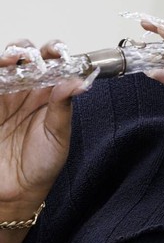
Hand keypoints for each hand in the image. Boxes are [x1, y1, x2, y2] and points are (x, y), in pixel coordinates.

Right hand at [0, 40, 86, 217]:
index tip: (61, 52)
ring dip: (8, 56)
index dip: (56, 53)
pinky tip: (1, 69)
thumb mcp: (58, 134)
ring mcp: (5, 98)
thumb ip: (63, 106)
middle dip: (28, 49)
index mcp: (50, 95)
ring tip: (13, 58)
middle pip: (25, 58)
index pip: (54, 65)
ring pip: (4, 66)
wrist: (15, 193)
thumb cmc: (42, 165)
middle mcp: (28, 92)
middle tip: (33, 56)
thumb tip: (77, 81)